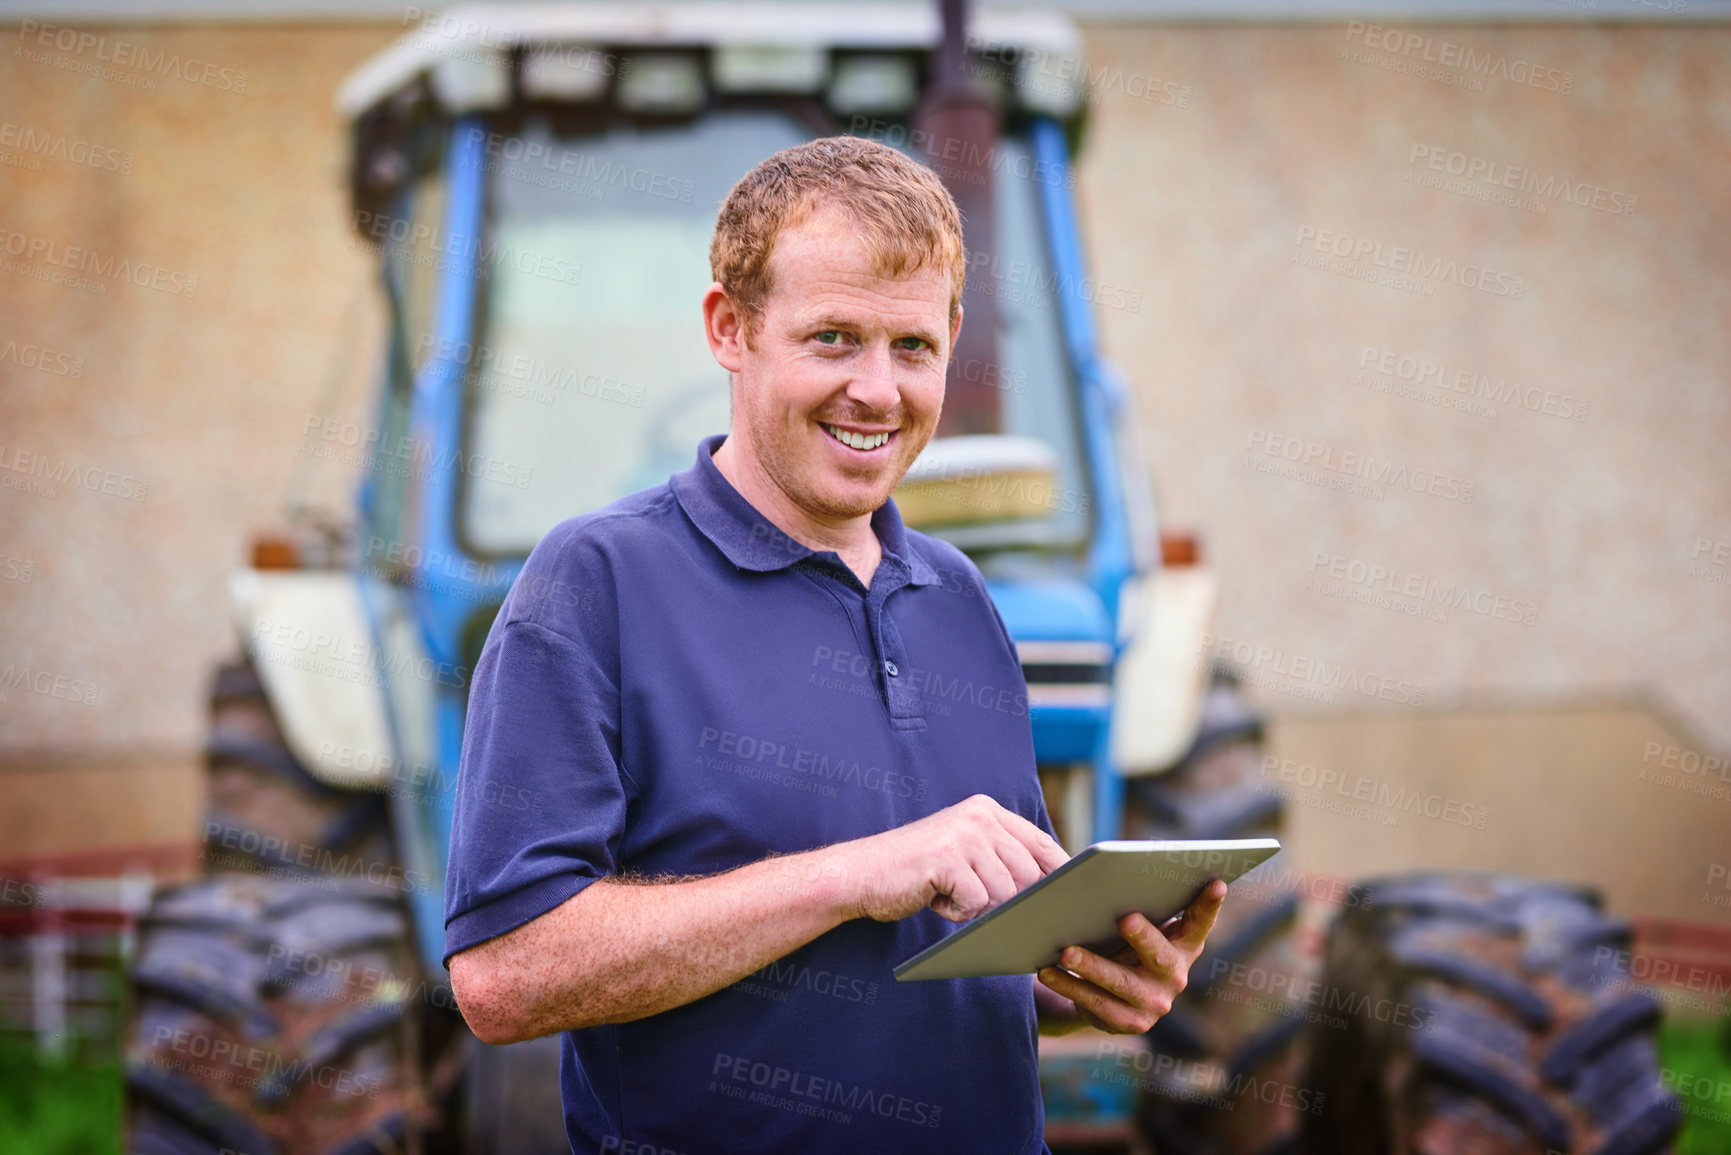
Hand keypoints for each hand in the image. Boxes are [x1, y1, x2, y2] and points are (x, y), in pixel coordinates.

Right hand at [830, 794, 1068, 922]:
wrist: (861, 874)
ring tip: (949, 894)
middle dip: (1011, 900)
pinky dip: (958, 913)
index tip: (1071, 897)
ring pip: (1005, 892)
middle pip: (1028, 874)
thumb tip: (1053, 890)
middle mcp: (979, 816)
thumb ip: (1002, 858)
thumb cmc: (917, 872)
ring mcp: (963, 835)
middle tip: (978, 903)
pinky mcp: (948, 860)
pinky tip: (936, 899)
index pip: (1041, 843)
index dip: (1060, 873)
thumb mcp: (964, 853)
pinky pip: (978, 904)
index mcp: (987, 810)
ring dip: (980, 907)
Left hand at [1036, 879, 1226, 1033]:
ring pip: (1121, 983)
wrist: (1107, 997)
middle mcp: (1175, 975)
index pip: (1200, 922)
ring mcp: (1155, 1003)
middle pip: (1160, 956)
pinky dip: (1069, 986)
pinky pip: (1095, 1003)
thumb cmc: (1124, 946)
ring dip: (1091, 966)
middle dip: (1143, 936)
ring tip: (1066, 951)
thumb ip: (1139, 909)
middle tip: (1125, 918)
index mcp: (1184, 945)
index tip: (1217, 882)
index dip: (1210, 904)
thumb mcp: (1138, 929)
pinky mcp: (1129, 1023)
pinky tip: (1047, 972)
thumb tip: (1108, 880)